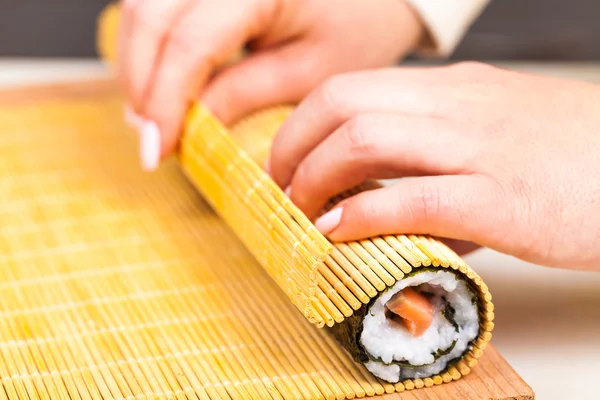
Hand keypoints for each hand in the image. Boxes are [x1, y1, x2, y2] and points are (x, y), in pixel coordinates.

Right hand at [118, 0, 424, 169]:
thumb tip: (185, 126)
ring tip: (152, 114)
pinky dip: (150, 43)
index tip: (155, 150)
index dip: (164, 102)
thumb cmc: (359, 26)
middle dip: (140, 83)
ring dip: (138, 63)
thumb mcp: (308, 73)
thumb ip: (242, 95)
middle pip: (149, 14)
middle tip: (150, 138)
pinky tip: (160, 77)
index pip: (190, 44)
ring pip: (142, 4)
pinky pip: (156, 1)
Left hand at [268, 62, 599, 270]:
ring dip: (315, 179)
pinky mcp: (503, 197)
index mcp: (452, 91)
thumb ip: (436, 170)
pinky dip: (362, 213)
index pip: (349, 88)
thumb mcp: (495, 142)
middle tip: (282, 192)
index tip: (287, 166)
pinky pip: (413, 196)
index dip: (300, 127)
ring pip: (365, 138)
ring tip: (304, 215)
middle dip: (292, 149)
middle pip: (342, 103)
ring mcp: (479, 147)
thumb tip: (381, 214)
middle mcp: (457, 107)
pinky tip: (339, 232)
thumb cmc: (572, 160)